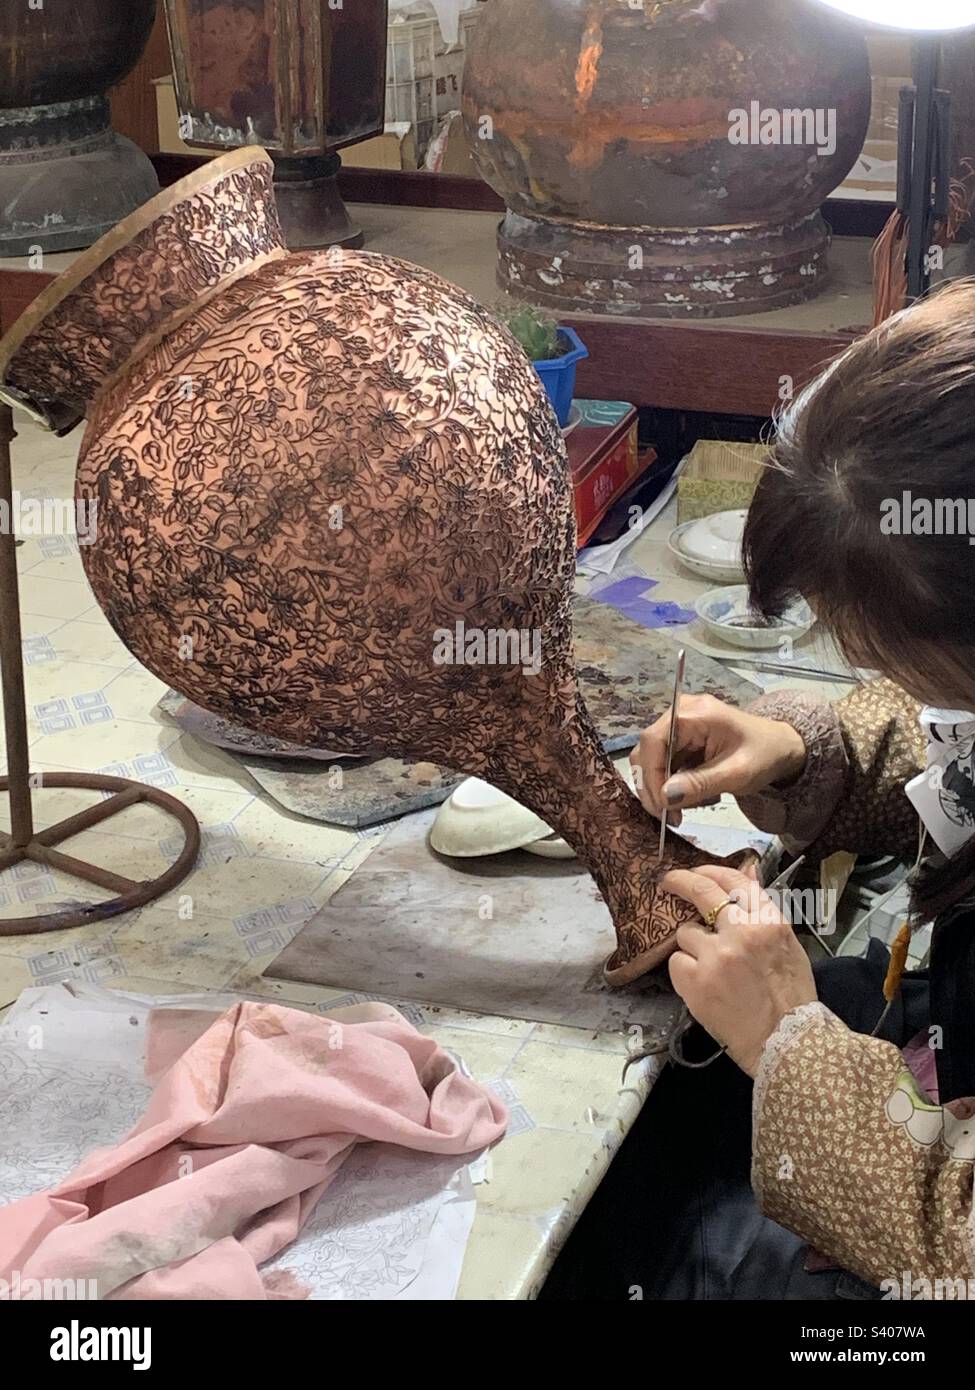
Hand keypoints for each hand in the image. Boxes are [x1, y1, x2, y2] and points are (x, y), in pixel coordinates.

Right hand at [630, 693, 806, 826]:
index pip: (653, 740)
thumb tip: (666, 797)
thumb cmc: (765, 754)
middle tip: (669, 817)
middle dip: (654, 786)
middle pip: (647, 751)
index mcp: (694, 713)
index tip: (661, 805)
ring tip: (683, 811)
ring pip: (651, 761)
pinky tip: (690, 798)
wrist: (781, 748)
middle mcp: (680, 714)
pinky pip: (663, 766)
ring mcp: (678, 728)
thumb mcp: (737, 772)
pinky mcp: (680, 742)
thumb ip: (701, 783)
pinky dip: (671, 787)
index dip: (651, 774)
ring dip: (662, 790)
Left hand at [661, 865, 816, 1076]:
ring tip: (714, 969)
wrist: (783, 1042)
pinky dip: (685, 971)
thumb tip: (748, 870)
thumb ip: (762, 908)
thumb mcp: (787, 944)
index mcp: (769, 922)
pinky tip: (703, 985)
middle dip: (680, 881)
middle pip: (702, 892)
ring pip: (686, 933)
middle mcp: (741, 932)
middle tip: (666, 880)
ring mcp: (716, 956)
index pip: (734, 881)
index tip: (697, 872)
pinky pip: (676, 961)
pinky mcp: (695, 980)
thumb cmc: (790, 996)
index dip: (710, 871)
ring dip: (693, 946)